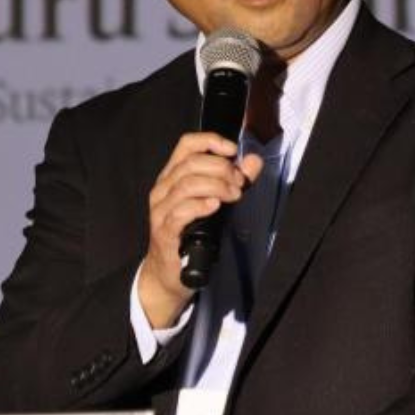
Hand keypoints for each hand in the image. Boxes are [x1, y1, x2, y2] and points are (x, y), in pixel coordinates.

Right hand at [138, 133, 263, 327]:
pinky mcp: (164, 231)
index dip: (210, 141)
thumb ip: (234, 180)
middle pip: (191, 164)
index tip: (232, 151)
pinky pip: (181, 212)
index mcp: (172, 176)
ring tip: (234, 196)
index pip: (186, 145)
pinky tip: (215, 206)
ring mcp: (161, 210)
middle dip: (221, 169)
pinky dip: (200, 205)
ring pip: (186, 185)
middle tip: (239, 184)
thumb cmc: (191, 233)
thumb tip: (254, 161)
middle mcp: (163, 188)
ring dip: (216, 186)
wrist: (168, 272)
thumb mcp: (215, 202)